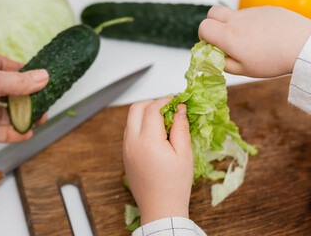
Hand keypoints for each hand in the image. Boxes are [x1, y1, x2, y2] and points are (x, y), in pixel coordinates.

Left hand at [0, 50, 47, 148]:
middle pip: (8, 92)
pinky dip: (12, 132)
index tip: (41, 79)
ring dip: (22, 117)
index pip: (6, 66)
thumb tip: (43, 77)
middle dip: (27, 99)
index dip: (24, 73)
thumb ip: (20, 82)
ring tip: (39, 120)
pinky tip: (26, 133)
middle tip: (43, 104)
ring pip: (4, 113)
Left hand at [124, 98, 192, 223]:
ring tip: (164, 123)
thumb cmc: (175, 185)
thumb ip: (181, 127)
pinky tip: (156, 135)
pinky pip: (129, 132)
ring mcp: (126, 149)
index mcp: (148, 140)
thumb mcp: (184, 153)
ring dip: (145, 114)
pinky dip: (140, 126)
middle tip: (169, 108)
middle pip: (136, 108)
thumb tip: (180, 108)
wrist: (160, 209)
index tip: (178, 102)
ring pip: (130, 120)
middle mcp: (132, 142)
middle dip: (152, 103)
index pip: (153, 108)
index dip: (166, 100)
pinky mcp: (126, 156)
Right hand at [198, 5, 310, 77]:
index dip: (204, 37)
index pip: (203, 27)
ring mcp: (252, 12)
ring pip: (234, 14)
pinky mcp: (267, 9)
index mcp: (229, 36)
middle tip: (224, 38)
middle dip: (213, 24)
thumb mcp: (245, 70)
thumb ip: (225, 64)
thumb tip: (215, 58)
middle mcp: (237, 19)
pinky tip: (267, 36)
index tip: (213, 46)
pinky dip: (253, 23)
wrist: (303, 45)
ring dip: (235, 25)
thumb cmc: (273, 60)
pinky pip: (253, 14)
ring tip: (251, 41)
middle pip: (213, 12)